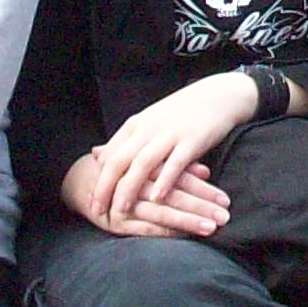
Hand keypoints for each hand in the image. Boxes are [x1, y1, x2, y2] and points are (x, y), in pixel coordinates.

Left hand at [80, 71, 259, 232]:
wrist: (217, 95)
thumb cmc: (181, 113)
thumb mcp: (147, 122)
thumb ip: (123, 140)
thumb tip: (96, 154)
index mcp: (136, 124)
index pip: (110, 155)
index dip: (98, 179)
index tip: (89, 201)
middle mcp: (149, 128)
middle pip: (120, 161)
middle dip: (106, 188)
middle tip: (97, 211)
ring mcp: (170, 134)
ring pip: (143, 163)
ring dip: (130, 188)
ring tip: (121, 210)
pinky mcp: (192, 140)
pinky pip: (175, 163)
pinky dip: (164, 181)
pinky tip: (157, 198)